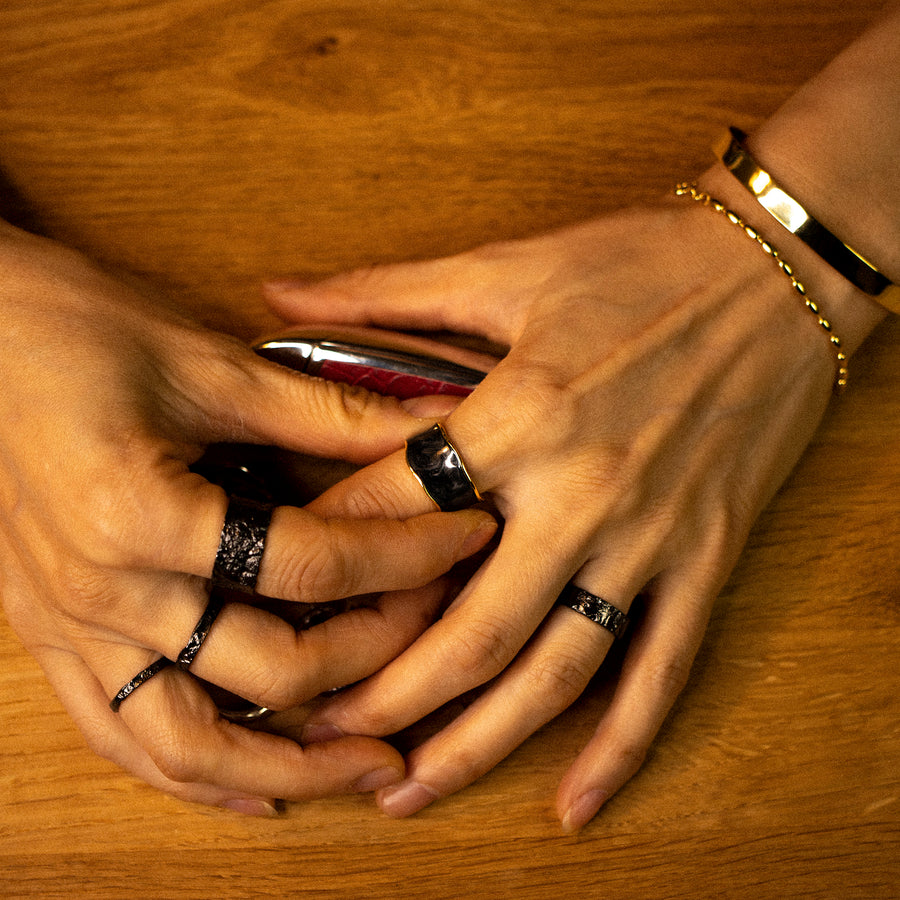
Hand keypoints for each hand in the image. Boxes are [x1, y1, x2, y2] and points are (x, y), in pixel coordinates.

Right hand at [0, 222, 495, 813]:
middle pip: (273, 669)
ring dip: (296, 767)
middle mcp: (103, 593)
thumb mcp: (204, 362)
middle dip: (377, 651)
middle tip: (441, 622)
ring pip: (193, 748)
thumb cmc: (68, 329)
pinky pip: (125, 740)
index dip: (408, 553)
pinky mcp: (55, 640)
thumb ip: (324, 411)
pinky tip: (262, 790)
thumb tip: (429, 426)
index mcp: (139, 514)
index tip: (468, 534)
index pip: (311, 567)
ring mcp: (72, 630)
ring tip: (376, 766)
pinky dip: (200, 777)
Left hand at [261, 169, 868, 828]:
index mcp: (522, 414)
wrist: (779, 272)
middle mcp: (582, 492)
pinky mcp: (705, 558)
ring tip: (406, 788)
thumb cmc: (640, 262)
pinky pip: (663, 671)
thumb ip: (382, 292)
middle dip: (385, 691)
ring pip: (556, 672)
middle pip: (468, 626)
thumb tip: (276, 296)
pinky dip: (620, 747)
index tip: (278, 598)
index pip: (399, 512)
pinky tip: (574, 804)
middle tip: (317, 726)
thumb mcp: (506, 267)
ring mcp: (649, 538)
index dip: (327, 561)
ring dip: (476, 744)